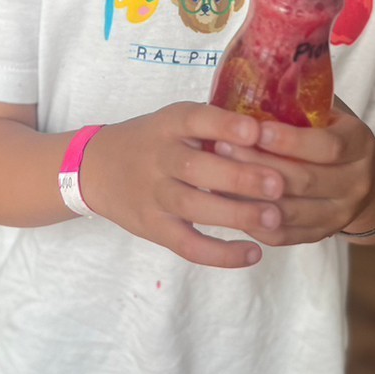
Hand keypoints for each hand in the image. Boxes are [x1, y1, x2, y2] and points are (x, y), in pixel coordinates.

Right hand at [81, 102, 289, 270]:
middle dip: (238, 177)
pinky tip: (252, 253)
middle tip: (278, 184)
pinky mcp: (154, 228)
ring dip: (235, 214)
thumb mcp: (174, 121)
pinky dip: (220, 254)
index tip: (255, 130)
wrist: (96, 168)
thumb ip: (213, 125)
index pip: (194, 119)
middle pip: (195, 168)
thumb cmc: (153, 141)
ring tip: (273, 218)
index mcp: (168, 125)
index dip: (223, 125)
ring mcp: (154, 195)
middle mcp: (159, 158)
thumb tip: (275, 133)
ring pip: (193, 208)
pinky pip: (187, 245)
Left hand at [213, 103, 374, 244]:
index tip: (255, 129)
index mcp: (359, 144)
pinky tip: (229, 204)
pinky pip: (284, 236)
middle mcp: (355, 183)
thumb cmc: (333, 133)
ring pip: (290, 211)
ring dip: (250, 196)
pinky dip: (254, 222)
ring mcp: (340, 214)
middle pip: (304, 180)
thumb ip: (301, 103)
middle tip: (220, 148)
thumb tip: (251, 83)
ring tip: (216, 176)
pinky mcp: (321, 235)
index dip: (290, 140)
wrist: (366, 179)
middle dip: (258, 165)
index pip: (327, 146)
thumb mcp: (329, 112)